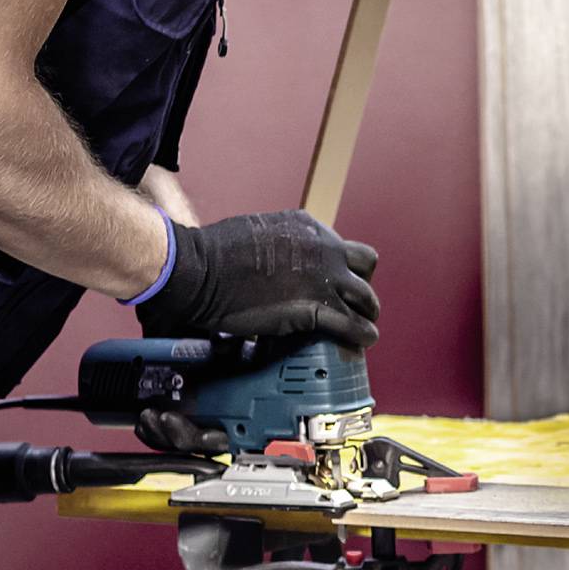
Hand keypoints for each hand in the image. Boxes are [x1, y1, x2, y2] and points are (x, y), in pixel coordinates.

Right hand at [139, 209, 378, 346]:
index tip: (335, 283)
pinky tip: (362, 341)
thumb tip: (276, 264)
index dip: (342, 267)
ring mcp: (325, 278)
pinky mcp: (318, 308)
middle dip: (361, 284)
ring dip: (365, 312)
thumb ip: (278, 247)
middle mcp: (325, 248)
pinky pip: (355, 325)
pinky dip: (362, 334)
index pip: (342, 247)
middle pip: (366, 266)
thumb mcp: (258, 236)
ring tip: (363, 326)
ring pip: (367, 298)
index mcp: (308, 228)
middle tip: (351, 303)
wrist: (201, 271)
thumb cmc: (215, 255)